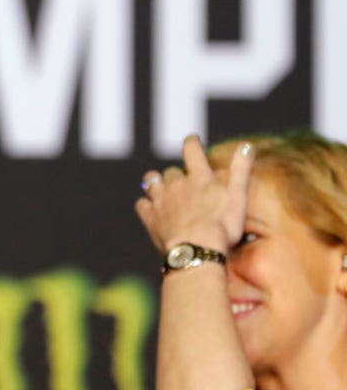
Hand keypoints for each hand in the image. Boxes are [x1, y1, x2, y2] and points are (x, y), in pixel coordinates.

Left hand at [134, 135, 253, 253]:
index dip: (191, 143)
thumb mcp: (238, 196)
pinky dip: (145, 204)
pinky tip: (149, 208)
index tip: (191, 140)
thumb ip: (241, 170)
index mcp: (200, 177)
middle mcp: (177, 184)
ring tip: (160, 188)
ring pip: (151, 181)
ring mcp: (161, 200)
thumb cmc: (222, 225)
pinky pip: (141, 204)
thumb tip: (247, 144)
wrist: (197, 249)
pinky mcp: (150, 217)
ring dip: (155, 183)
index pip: (192, 150)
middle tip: (182, 181)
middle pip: (171, 171)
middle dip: (176, 174)